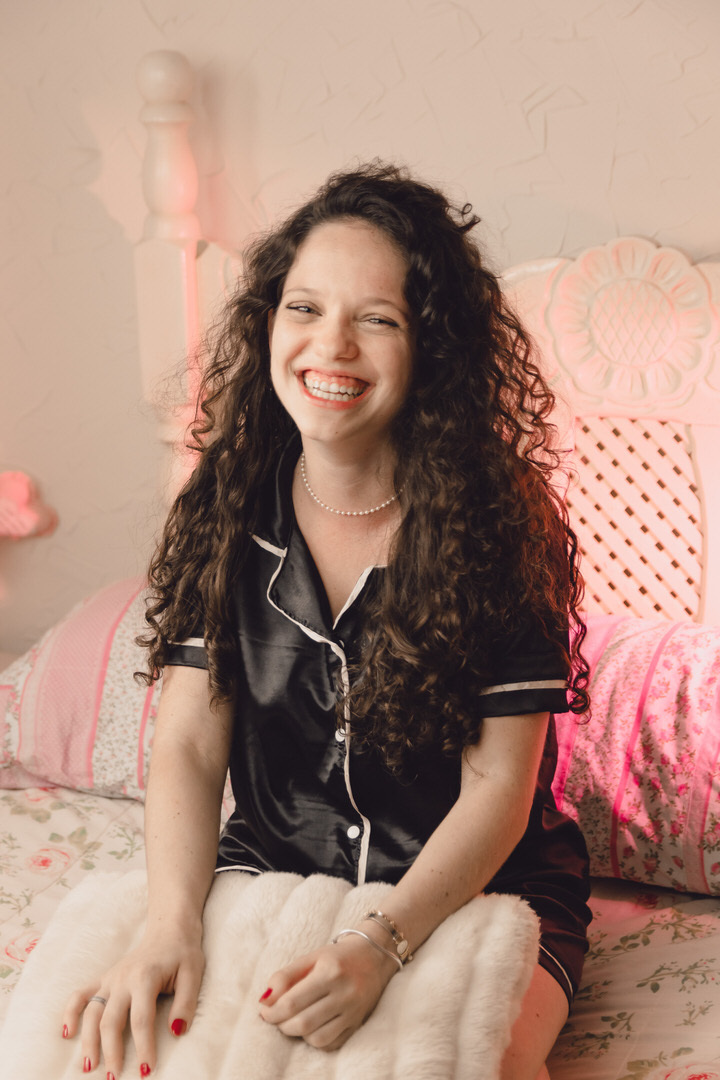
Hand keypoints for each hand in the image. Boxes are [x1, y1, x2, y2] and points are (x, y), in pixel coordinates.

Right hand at [61, 926, 204, 1076]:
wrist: (169, 928)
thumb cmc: (183, 953)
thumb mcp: (193, 974)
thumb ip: (185, 1003)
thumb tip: (176, 1032)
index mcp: (145, 977)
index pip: (141, 1020)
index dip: (143, 1047)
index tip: (146, 1070)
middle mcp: (123, 978)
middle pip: (111, 1020)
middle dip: (111, 1051)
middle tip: (114, 1077)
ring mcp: (110, 978)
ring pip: (92, 1012)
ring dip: (88, 1040)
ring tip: (89, 1067)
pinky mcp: (104, 978)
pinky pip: (81, 994)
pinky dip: (70, 1012)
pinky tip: (67, 1033)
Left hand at [258, 931, 397, 1051]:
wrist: (374, 957)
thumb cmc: (337, 957)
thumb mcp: (311, 957)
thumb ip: (286, 976)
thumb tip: (264, 999)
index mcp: (330, 972)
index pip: (293, 1002)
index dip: (272, 1012)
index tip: (264, 1012)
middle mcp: (345, 993)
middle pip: (303, 1023)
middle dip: (282, 1025)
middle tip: (277, 1017)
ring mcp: (353, 1012)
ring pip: (316, 1038)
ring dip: (298, 1034)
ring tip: (295, 1020)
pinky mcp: (358, 1024)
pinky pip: (331, 1044)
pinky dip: (316, 1040)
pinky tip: (312, 1026)